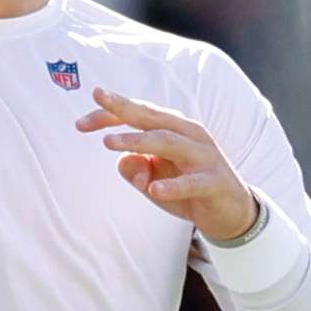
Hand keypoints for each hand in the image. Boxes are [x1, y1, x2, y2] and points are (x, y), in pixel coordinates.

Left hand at [76, 87, 257, 241]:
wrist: (230, 213)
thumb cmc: (187, 190)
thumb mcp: (154, 180)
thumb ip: (135, 168)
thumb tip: (122, 161)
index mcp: (174, 129)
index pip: (139, 115)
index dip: (110, 115)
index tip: (80, 123)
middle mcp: (190, 135)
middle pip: (153, 117)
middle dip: (124, 107)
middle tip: (98, 98)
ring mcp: (204, 156)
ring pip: (168, 142)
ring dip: (138, 141)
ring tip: (109, 144)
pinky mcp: (215, 181)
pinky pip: (192, 183)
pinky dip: (173, 186)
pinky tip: (153, 189)